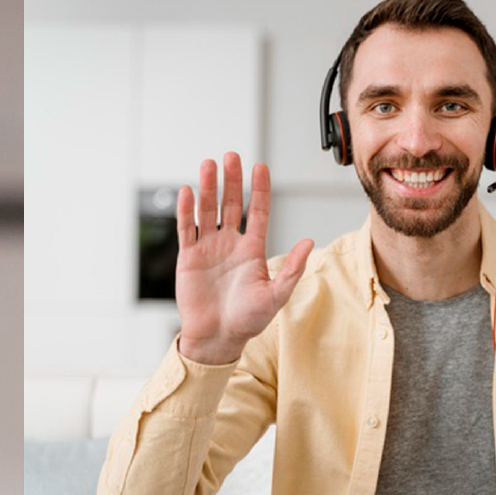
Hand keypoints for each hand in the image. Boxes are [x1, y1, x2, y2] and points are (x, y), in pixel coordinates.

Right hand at [175, 152, 313, 366]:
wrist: (216, 338)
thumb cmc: (247, 321)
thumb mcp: (276, 295)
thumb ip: (292, 269)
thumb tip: (310, 242)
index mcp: (252, 249)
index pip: (257, 211)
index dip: (259, 188)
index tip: (260, 166)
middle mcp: (230, 244)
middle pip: (231, 203)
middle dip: (231, 179)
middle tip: (230, 156)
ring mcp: (208, 249)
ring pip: (208, 210)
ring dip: (207, 188)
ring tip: (208, 165)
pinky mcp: (188, 258)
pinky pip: (186, 229)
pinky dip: (186, 210)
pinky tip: (187, 191)